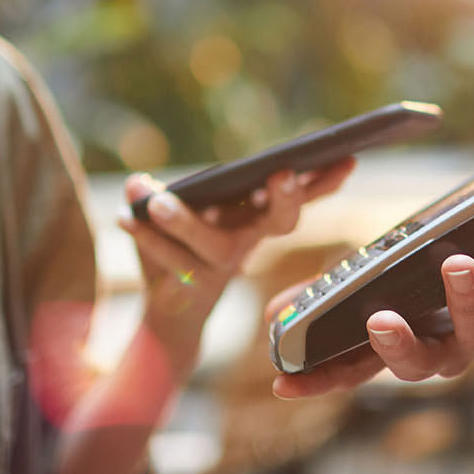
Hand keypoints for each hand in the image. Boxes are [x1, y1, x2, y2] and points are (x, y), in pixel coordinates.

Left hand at [118, 161, 354, 366]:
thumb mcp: (173, 214)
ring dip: (186, 221)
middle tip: (281, 173)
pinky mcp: (197, 287)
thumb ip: (157, 197)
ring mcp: (224, 267)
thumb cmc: (179, 253)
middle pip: (279, 223)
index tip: (347, 159)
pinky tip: (126, 218)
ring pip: (214, 245)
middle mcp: (247, 242)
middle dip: (285, 199)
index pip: (296, 198)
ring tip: (158, 202)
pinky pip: (173, 262)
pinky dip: (147, 239)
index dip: (322, 182)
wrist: (170, 315)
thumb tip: (138, 182)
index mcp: (253, 218)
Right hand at [271, 239, 473, 397]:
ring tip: (456, 264)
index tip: (284, 384)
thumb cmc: (438, 255)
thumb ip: (335, 290)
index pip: (353, 369)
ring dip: (466, 303)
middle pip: (419, 367)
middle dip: (399, 347)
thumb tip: (275, 314)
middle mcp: (445, 351)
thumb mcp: (382, 269)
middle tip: (379, 320)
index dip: (320, 380)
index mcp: (404, 340)